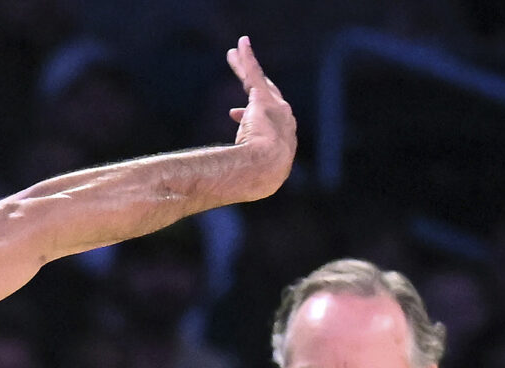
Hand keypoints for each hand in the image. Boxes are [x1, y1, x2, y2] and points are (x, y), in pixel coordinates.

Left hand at [225, 37, 296, 195]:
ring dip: (244, 66)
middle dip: (253, 85)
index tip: (235, 114)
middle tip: (244, 76)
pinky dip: (246, 58)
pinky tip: (240, 44)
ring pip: (256, 81)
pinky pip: (253, 73)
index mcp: (281, 140)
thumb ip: (238, 174)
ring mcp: (274, 107)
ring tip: (234, 53)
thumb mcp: (249, 178)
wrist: (265, 168)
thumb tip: (222, 186)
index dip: (249, 116)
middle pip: (265, 96)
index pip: (265, 122)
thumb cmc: (256, 179)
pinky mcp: (262, 97)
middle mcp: (283, 120)